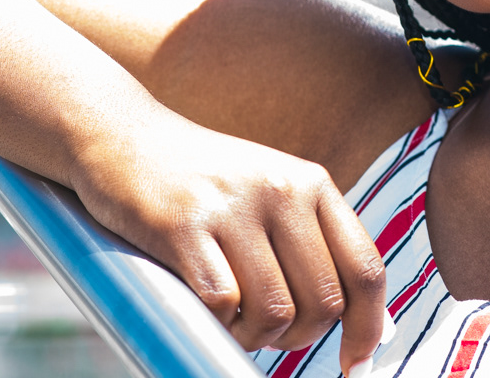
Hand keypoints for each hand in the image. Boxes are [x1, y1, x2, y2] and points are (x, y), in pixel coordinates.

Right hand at [70, 109, 389, 374]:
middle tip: (272, 333)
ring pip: (276, 312)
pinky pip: (223, 305)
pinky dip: (218, 324)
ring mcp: (234, 207)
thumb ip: (313, 242)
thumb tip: (362, 317)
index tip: (356, 360)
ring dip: (256, 336)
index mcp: (311, 183)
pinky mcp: (184, 227)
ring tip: (235, 319)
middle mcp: (282, 190)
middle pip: (324, 301)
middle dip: (301, 337)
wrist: (121, 135)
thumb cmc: (199, 178)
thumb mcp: (270, 190)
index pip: (365, 268)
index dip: (368, 327)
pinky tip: (207, 308)